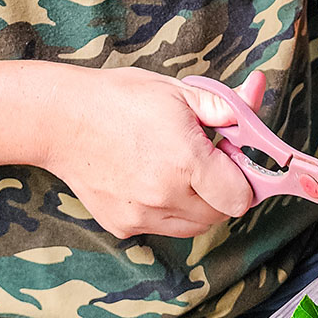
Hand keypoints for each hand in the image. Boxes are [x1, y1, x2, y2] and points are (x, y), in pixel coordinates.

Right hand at [43, 65, 265, 238]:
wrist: (62, 119)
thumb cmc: (120, 98)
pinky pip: (162, 226)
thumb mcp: (179, 91)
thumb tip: (255, 101)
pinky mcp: (123, 226)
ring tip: (179, 167)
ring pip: (194, 225)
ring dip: (199, 203)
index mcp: (188, 161)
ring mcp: (143, 216)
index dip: (244, 177)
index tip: (232, 157)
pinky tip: (151, 178)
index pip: (241, 197)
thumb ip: (224, 107)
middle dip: (223, 190)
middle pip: (221, 214)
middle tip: (206, 158)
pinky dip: (168, 209)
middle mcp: (167, 196)